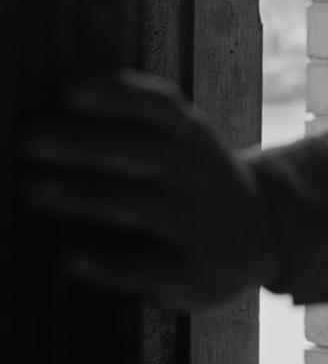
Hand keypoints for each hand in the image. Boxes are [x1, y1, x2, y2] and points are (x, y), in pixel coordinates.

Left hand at [21, 69, 275, 308]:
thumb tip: (63, 93)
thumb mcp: (184, 141)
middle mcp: (200, 175)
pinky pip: (153, 267)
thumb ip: (138, 120)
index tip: (68, 90)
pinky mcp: (196, 273)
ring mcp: (201, 225)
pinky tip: (72, 257)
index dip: (119, 96)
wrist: (260, 234)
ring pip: (147, 206)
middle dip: (88, 143)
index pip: (162, 108)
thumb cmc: (194, 180)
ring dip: (89, 196)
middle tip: (30, 138)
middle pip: (147, 152)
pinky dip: (113, 262)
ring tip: (33, 189)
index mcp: (194, 137)